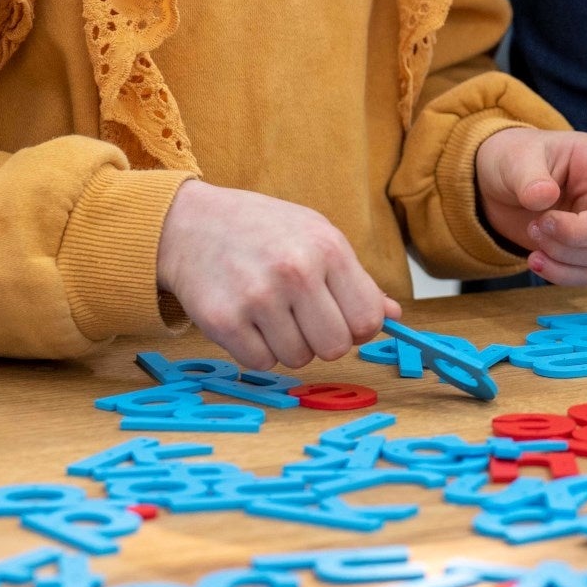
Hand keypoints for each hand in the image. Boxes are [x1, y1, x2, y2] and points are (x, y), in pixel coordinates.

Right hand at [156, 181, 401, 370]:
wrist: (193, 223)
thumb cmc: (264, 229)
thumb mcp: (318, 236)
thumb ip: (357, 279)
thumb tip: (393, 315)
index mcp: (328, 248)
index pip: (367, 320)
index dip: (358, 328)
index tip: (343, 318)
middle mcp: (296, 272)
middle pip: (335, 347)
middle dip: (325, 340)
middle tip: (306, 318)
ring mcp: (257, 298)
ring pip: (297, 359)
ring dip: (289, 345)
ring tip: (274, 312)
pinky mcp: (222, 321)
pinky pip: (260, 364)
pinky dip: (258, 350)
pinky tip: (250, 321)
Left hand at [475, 127, 586, 284]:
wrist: (494, 187)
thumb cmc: (513, 160)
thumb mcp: (516, 159)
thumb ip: (529, 176)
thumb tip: (544, 196)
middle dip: (579, 234)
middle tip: (541, 223)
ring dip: (565, 254)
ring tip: (531, 232)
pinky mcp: (578, 252)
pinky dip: (561, 274)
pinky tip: (534, 259)